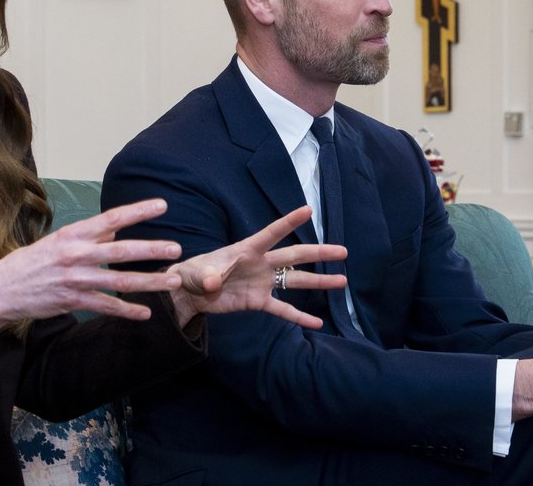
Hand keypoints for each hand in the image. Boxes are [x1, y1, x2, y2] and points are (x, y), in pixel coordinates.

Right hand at [0, 199, 185, 336]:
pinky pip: (106, 306)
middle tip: (177, 249)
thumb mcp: (59, 240)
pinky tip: (146, 312)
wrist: (1, 289)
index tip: (162, 205)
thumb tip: (117, 228)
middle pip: (121, 250)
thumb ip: (89, 236)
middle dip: (152, 250)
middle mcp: (76, 254)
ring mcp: (75, 279)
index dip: (138, 211)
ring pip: (120, 281)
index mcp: (73, 234)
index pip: (111, 218)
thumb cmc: (32, 262)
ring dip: (149, 282)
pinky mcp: (72, 301)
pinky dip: (128, 310)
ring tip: (173, 281)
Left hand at [167, 206, 346, 327]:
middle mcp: (261, 264)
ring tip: (342, 281)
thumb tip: (214, 282)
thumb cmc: (193, 273)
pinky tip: (317, 323)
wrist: (190, 293)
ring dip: (319, 281)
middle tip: (343, 251)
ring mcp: (263, 283)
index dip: (289, 222)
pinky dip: (299, 316)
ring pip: (296, 281)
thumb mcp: (198, 272)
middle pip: (294, 256)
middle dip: (319, 253)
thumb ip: (209, 275)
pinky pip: (282, 309)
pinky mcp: (258, 302)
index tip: (308, 209)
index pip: (272, 233)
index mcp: (247, 249)